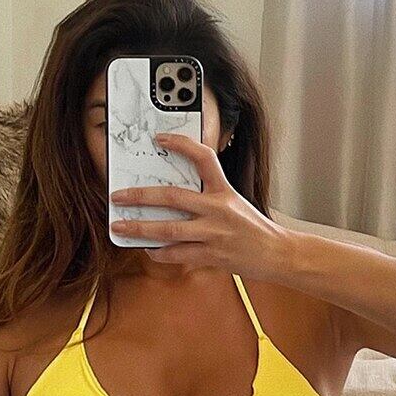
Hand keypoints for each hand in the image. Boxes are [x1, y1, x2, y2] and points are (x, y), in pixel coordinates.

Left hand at [108, 132, 293, 279]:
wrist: (276, 252)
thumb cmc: (253, 228)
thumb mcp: (235, 203)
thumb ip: (208, 198)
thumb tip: (173, 199)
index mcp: (224, 191)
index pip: (204, 158)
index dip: (181, 145)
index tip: (159, 140)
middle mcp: (218, 209)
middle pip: (173, 197)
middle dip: (141, 196)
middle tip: (119, 196)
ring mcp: (214, 233)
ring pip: (170, 229)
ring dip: (141, 228)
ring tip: (121, 226)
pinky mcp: (212, 255)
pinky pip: (178, 254)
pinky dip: (160, 253)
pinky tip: (148, 250)